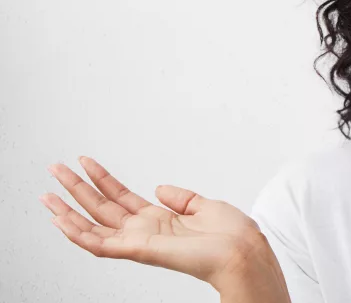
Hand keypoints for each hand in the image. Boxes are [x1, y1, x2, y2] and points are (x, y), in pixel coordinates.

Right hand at [39, 157, 276, 291]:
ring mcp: (139, 242)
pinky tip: (59, 220)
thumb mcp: (205, 206)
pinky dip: (77, 234)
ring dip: (67, 211)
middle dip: (76, 189)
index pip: (122, 197)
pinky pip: (99, 245)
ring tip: (46, 194)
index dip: (102, 179)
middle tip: (54, 169)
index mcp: (161, 219)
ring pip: (92, 227)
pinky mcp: (138, 251)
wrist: (242, 251)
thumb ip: (180, 197)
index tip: (85, 161)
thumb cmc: (232, 235)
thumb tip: (160, 188)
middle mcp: (145, 231)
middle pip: (101, 207)